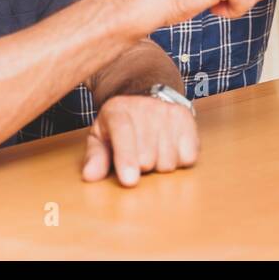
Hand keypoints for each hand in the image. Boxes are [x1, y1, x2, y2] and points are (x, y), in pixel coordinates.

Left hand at [81, 94, 198, 186]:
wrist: (146, 98)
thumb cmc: (120, 127)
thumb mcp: (101, 138)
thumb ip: (95, 157)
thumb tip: (90, 176)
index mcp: (116, 110)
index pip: (123, 134)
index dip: (126, 158)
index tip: (129, 181)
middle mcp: (144, 107)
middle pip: (147, 157)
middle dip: (141, 167)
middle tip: (137, 157)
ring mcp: (166, 111)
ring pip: (168, 161)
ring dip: (160, 165)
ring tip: (153, 152)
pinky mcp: (186, 118)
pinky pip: (188, 156)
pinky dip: (179, 160)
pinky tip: (169, 149)